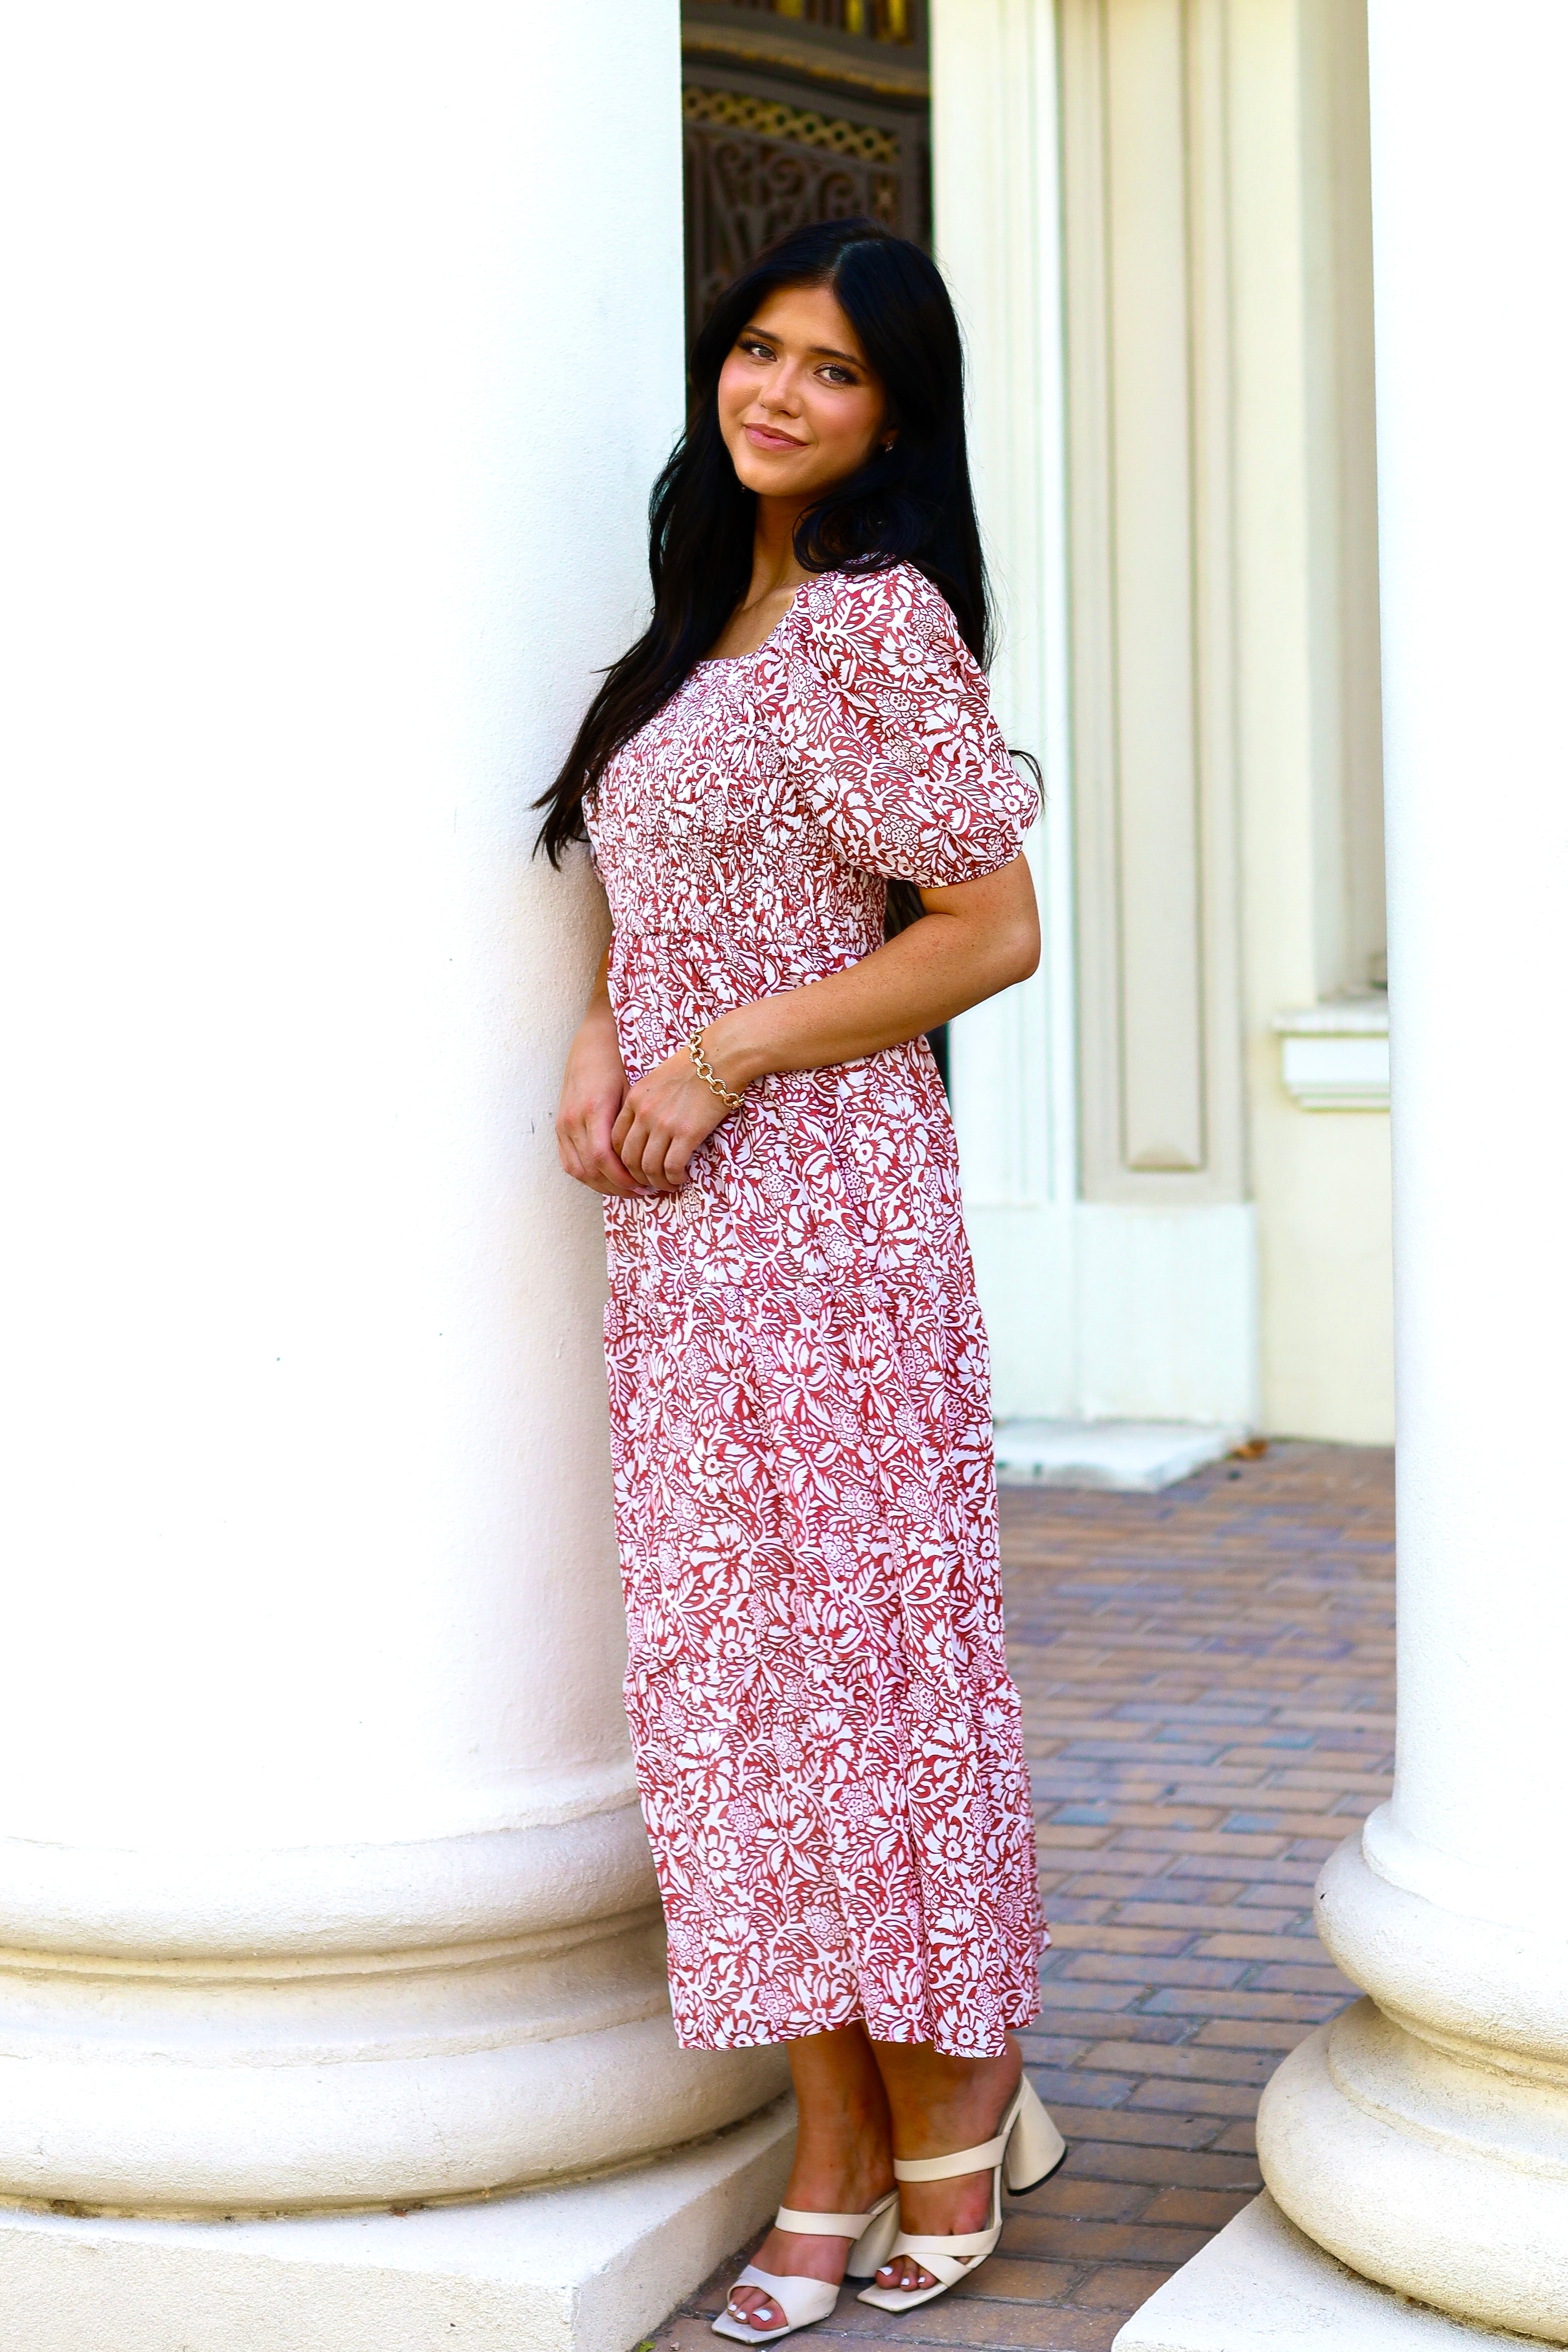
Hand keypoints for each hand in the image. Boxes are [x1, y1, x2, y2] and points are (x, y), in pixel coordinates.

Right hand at [556, 1005, 658, 1197]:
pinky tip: (609, 1178)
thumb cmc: (620, 1060)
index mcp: (593, 1109)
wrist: (595, 1037)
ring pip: (578, 1170)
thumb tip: (651, 1157)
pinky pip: (569, 1161)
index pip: (603, 1159)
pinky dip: (588, 1175)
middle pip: (590, 1170)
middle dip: (617, 1187)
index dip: (624, 1179)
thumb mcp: (632, 1090)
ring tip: (629, 1189)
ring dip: (603, 1185)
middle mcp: (573, 1119)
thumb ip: (633, 1124)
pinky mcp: (560, 1124)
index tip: (647, 1187)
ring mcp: (563, 1123)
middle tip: (643, 1193)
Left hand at [612, 1045, 737, 1189]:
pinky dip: (674, 1178)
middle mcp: (644, 1113)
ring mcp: (664, 1124)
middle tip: (650, 1183)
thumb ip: (647, 1102)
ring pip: (648, 1167)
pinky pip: (672, 1166)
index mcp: (634, 1099)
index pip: (615, 1139)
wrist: (720, 1056)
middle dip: (637, 1177)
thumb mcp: (658, 1079)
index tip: (634, 1168)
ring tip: (668, 1184)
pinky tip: (682, 1178)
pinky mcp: (686, 1132)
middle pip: (628, 1158)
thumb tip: (647, 1129)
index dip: (622, 1160)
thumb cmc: (694, 1066)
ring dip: (657, 1182)